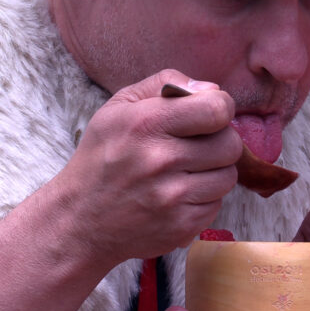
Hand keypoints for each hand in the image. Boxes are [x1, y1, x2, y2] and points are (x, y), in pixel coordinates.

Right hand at [59, 69, 242, 264]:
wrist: (79, 222)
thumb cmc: (101, 157)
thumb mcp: (118, 108)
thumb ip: (164, 84)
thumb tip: (211, 89)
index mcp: (146, 123)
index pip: (216, 109)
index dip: (221, 107)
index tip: (210, 114)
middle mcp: (161, 160)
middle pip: (230, 144)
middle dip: (220, 140)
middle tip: (199, 144)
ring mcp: (172, 197)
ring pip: (228, 176)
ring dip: (214, 171)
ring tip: (186, 170)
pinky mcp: (181, 226)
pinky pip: (217, 204)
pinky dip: (203, 198)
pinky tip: (179, 194)